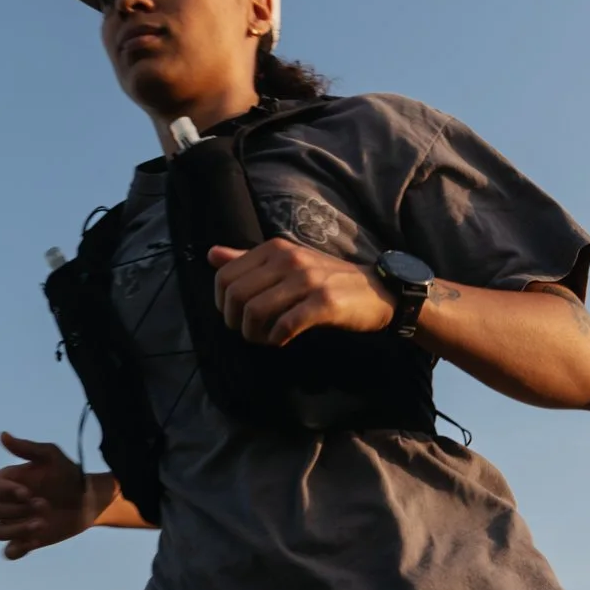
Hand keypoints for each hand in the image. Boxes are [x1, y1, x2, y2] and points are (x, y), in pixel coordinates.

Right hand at [0, 432, 88, 559]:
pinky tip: (35, 542)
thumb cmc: (69, 474)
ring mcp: (16, 523)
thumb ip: (27, 448)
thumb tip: (2, 435)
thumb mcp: (51, 457)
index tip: (27, 492)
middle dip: (17, 510)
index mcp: (9, 482)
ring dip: (17, 530)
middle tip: (44, 504)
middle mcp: (8, 502)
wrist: (90, 500)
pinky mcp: (26, 541)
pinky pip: (9, 552)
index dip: (3, 491)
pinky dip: (17, 549)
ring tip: (42, 524)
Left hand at [209, 238, 395, 347]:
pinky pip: (284, 326)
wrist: (378, 290)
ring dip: (255, 334)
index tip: (237, 317)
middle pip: (236, 296)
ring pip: (255, 312)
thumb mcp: (287, 262)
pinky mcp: (323, 303)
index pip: (225, 276)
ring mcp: (306, 280)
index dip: (222, 304)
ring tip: (266, 338)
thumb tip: (211, 255)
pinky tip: (283, 340)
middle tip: (250, 333)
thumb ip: (248, 259)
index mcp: (274, 248)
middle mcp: (288, 259)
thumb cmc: (328, 279)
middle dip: (235, 322)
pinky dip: (277, 339)